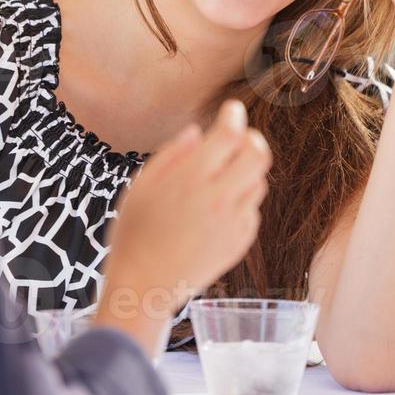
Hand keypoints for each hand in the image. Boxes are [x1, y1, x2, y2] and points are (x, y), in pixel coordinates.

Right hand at [94, 99, 271, 356]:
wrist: (145, 285)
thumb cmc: (135, 232)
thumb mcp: (141, 186)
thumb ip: (172, 154)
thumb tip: (198, 132)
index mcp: (192, 179)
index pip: (229, 135)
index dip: (233, 116)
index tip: (232, 109)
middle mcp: (219, 198)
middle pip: (258, 154)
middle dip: (252, 139)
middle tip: (240, 137)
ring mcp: (233, 222)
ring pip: (259, 182)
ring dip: (247, 171)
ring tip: (224, 175)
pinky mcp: (240, 242)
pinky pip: (252, 210)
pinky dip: (241, 201)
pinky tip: (218, 207)